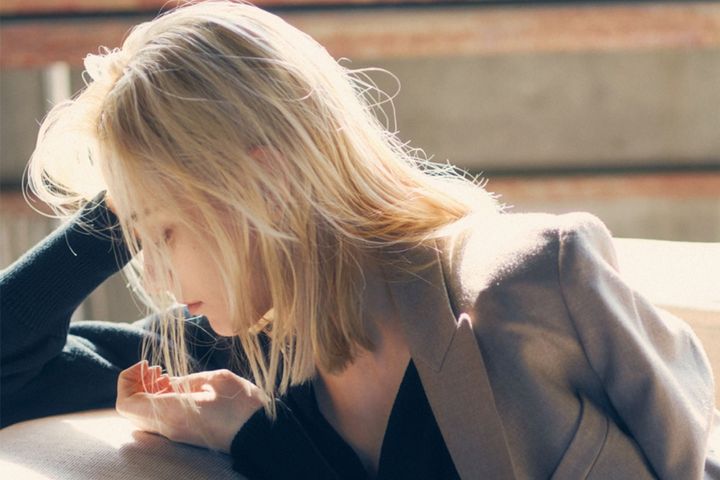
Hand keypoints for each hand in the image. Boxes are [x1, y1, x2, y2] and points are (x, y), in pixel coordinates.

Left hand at [116, 361, 265, 452]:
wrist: (259, 433)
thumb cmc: (242, 405)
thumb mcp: (215, 380)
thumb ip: (186, 380)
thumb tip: (168, 381)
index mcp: (173, 411)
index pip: (127, 403)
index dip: (127, 381)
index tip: (146, 365)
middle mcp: (168, 426)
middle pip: (130, 409)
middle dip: (135, 384)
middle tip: (154, 369)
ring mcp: (175, 432)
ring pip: (142, 414)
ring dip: (146, 392)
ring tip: (164, 376)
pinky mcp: (184, 434)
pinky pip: (157, 418)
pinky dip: (157, 401)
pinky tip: (175, 387)